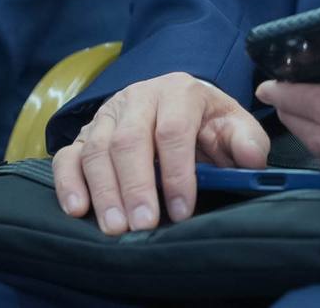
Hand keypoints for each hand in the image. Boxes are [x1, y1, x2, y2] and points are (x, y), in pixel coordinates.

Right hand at [52, 72, 268, 233]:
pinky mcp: (85, 134)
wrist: (176, 103)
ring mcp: (107, 115)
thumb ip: (247, 141)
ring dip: (104, 192)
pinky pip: (68, 156)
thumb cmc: (207, 123)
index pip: (173, 131)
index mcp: (178, 91)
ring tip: (115, 228)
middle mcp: (138, 98)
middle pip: (129, 141)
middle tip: (143, 225)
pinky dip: (69, 183)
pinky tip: (78, 209)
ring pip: (97, 150)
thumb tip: (251, 158)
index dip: (177, 172)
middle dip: (136, 186)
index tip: (181, 210)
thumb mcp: (233, 125)